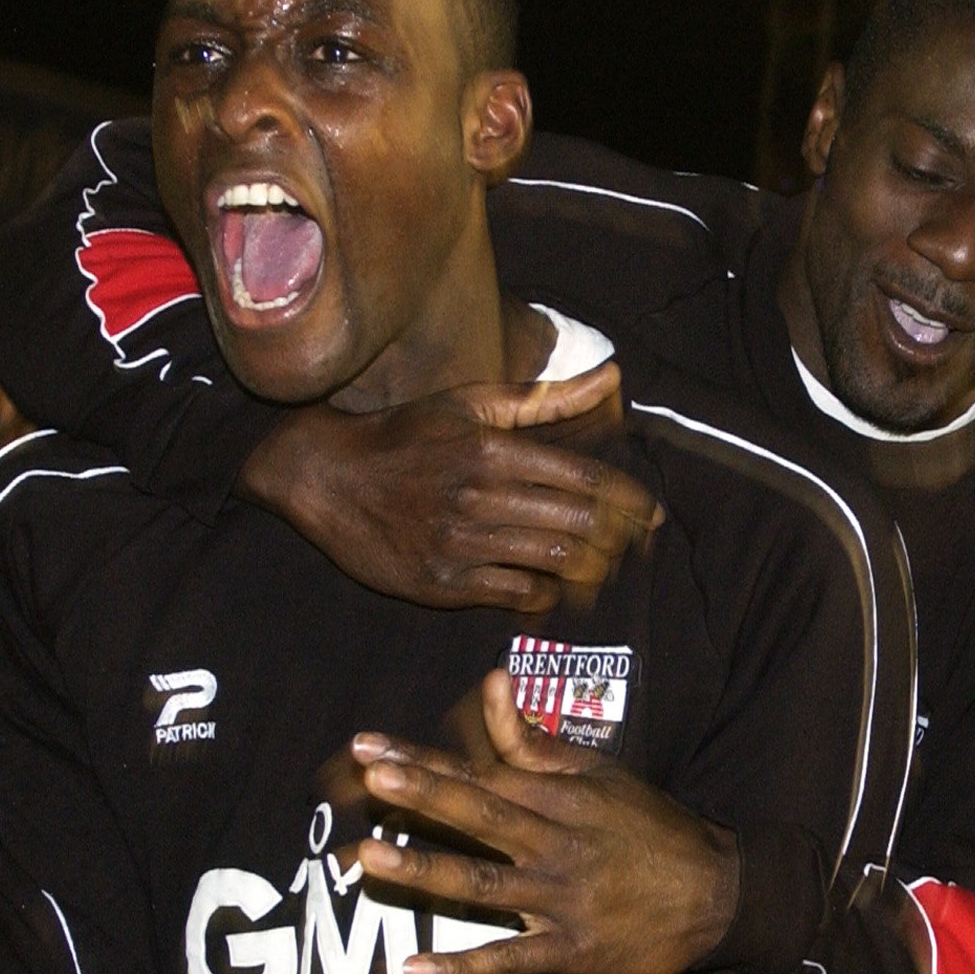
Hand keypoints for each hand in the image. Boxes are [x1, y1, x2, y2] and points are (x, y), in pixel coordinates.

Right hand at [240, 365, 658, 612]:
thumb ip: (543, 399)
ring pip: (553, 562)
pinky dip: (544, 594)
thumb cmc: (404, 435)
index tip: (650, 511)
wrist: (325, 478)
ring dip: (589, 569)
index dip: (628, 499)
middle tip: (636, 544)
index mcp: (492, 448)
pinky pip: (516, 596)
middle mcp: (480, 496)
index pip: (585, 479)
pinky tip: (550, 585)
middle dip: (620, 537)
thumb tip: (612, 377)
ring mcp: (461, 543)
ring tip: (601, 567)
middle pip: (578, 524)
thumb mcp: (468, 404)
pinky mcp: (442, 584)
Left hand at [352, 671, 738, 973]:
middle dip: (421, 796)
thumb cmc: (651, 828)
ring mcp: (560, 900)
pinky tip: (414, 970)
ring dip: (425, 873)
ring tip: (369, 859)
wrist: (718, 895)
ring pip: (484, 884)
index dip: (423, 759)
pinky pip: (509, 960)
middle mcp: (555, 844)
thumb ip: (534, 738)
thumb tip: (491, 679)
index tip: (367, 747)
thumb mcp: (600, 773)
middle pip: (479, 816)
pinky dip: (462, 968)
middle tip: (370, 778)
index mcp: (560, 798)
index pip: (480, 774)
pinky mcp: (570, 951)